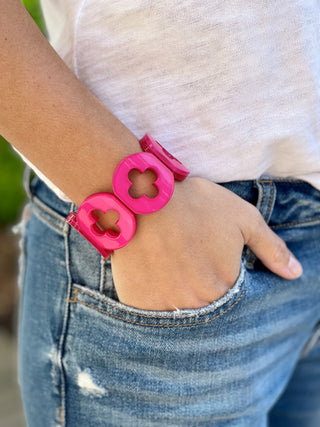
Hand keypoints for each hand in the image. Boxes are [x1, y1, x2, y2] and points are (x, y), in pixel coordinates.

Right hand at [109, 177, 302, 310]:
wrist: (142, 197)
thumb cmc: (195, 204)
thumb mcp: (243, 218)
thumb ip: (271, 249)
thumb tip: (296, 274)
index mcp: (226, 285)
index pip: (231, 296)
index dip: (218, 274)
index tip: (205, 257)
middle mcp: (198, 303)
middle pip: (204, 305)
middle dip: (198, 286)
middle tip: (185, 260)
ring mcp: (167, 306)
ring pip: (177, 311)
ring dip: (176, 293)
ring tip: (168, 265)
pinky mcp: (139, 303)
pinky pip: (150, 311)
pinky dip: (153, 297)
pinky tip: (151, 272)